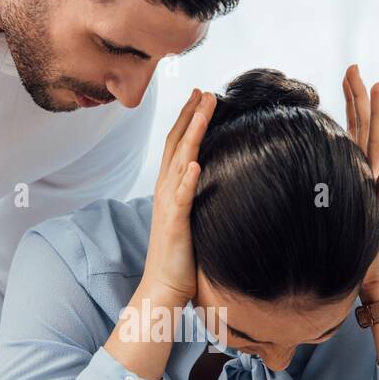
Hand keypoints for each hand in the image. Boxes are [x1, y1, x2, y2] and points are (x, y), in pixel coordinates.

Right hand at [140, 87, 215, 308]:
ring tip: (204, 110)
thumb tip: (216, 186)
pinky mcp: (175, 225)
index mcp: (169, 190)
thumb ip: (198, 202)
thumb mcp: (190, 223)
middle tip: (204, 90)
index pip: (177, 146)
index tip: (201, 97)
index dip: (188, 120)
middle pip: (177, 144)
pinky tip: (195, 162)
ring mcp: (169, 207)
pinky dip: (187, 179)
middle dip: (190, 116)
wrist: (162, 289)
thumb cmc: (179, 260)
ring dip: (192, 134)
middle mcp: (165, 192)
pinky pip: (181, 198)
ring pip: (180, 162)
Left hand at [343, 64, 378, 299]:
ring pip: (378, 146)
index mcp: (357, 172)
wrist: (374, 277)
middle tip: (355, 67)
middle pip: (366, 128)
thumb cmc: (348, 247)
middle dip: (360, 97)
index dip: (351, 102)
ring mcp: (376, 189)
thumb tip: (315, 167)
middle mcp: (369, 175)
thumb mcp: (335, 209)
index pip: (353, 129)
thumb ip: (332, 187)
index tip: (346, 74)